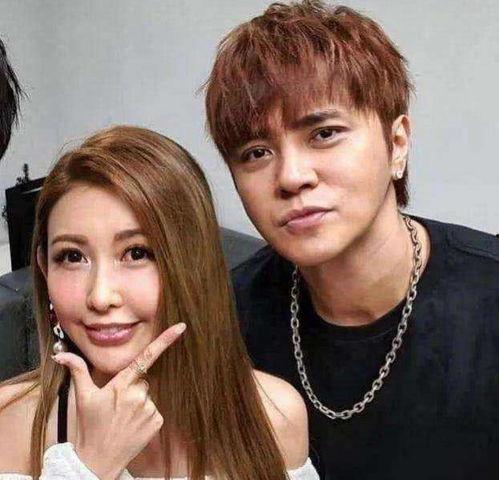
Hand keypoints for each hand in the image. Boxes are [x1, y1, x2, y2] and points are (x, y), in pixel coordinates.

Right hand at [52, 322, 185, 479]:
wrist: (98, 461)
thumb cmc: (90, 427)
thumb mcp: (82, 398)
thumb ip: (78, 371)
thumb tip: (61, 354)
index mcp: (121, 385)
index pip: (145, 357)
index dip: (164, 340)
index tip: (180, 327)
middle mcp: (137, 395)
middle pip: (142, 380)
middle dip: (132, 387)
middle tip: (116, 405)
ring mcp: (149, 409)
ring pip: (147, 394)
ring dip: (138, 402)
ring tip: (122, 418)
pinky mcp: (157, 421)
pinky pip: (154, 409)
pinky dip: (145, 415)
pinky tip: (132, 425)